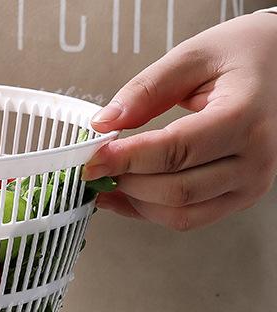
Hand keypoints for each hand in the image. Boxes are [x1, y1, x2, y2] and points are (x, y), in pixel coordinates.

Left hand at [84, 13, 276, 230]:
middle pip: (175, 190)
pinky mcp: (239, 198)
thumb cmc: (241, 57)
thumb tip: (104, 123)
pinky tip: (124, 195)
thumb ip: (146, 89)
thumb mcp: (193, 55)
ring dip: (135, 202)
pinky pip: (187, 219)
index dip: (127, 159)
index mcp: (245, 117)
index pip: (175, 151)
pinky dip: (148, 212)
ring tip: (108, 181)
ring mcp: (250, 184)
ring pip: (179, 214)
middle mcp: (255, 158)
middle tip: (97, 167)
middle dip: (128, 182)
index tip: (93, 159)